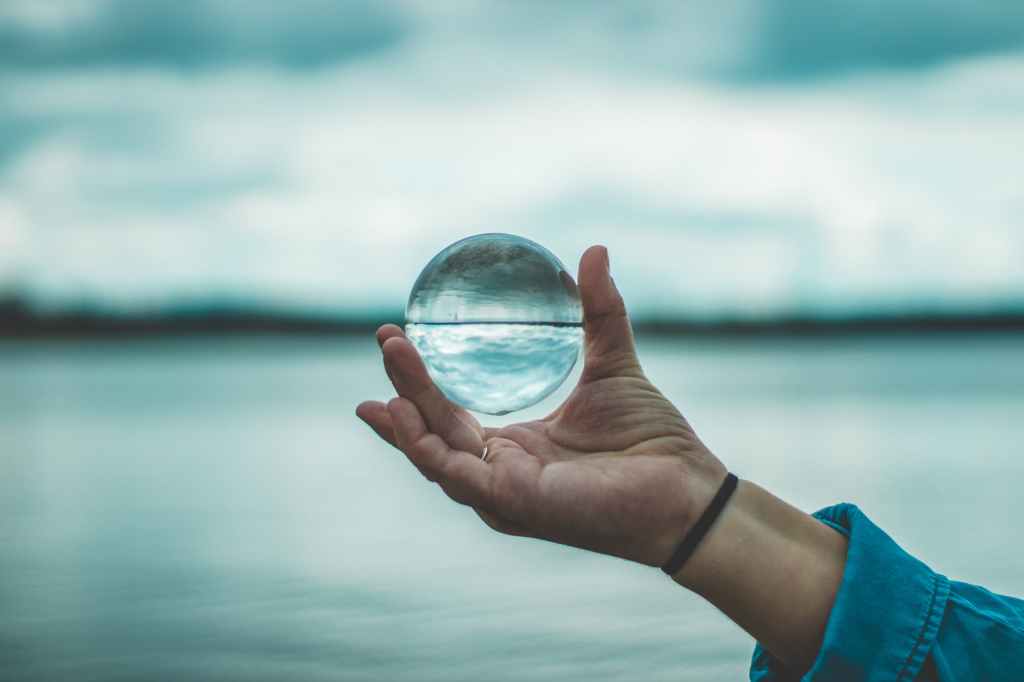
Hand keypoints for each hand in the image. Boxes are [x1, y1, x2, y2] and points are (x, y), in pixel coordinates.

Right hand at [357, 245, 726, 566]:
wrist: (686, 487)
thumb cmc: (653, 440)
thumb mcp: (614, 364)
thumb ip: (599, 312)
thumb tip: (594, 250)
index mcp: (516, 449)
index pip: (451, 419)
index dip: (419, 385)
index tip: (396, 340)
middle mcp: (501, 474)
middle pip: (435, 432)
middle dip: (404, 389)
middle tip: (386, 340)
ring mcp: (503, 493)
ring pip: (436, 453)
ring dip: (406, 412)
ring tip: (393, 359)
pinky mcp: (513, 503)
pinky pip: (456, 474)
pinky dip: (423, 445)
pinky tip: (404, 411)